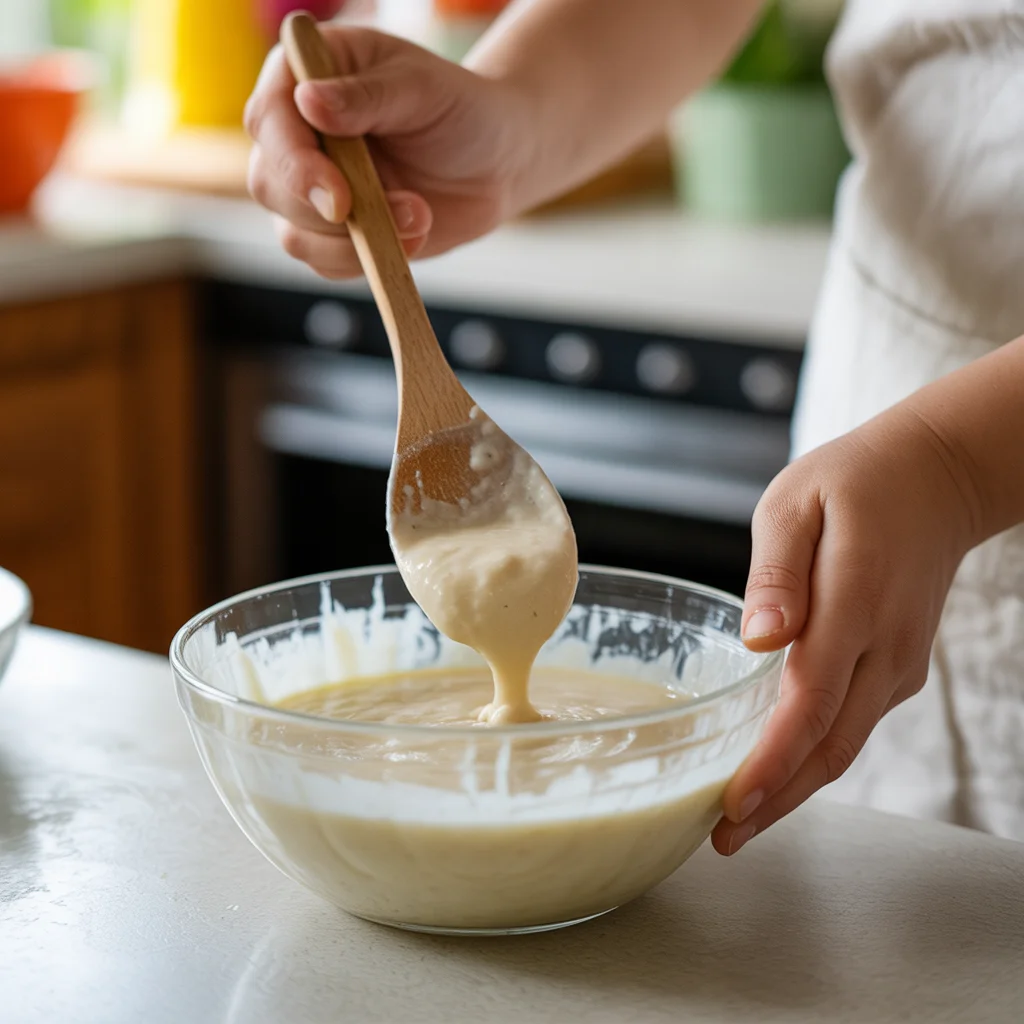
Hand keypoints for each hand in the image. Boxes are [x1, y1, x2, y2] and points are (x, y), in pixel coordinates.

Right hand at [244, 25, 532, 277]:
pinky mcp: (332, 232)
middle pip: (270, 185)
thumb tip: (309, 103)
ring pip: (295, 234)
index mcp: (304, 75)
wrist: (496, 161)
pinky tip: (413, 235)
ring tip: (420, 218)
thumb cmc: (460, 109)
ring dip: (357, 243)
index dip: (294, 164)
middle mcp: (295, 132)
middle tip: (404, 210)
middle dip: (329, 213)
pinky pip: (326, 263)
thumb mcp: (422, 89)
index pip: (268, 120)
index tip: (339, 198)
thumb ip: (366, 97)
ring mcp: (309, 187)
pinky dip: (368, 261)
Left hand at [712, 405, 979, 854]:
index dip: (772, 762)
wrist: (936, 479)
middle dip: (777, 800)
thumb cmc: (853, 484)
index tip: (732, 805)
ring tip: (738, 822)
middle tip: (721, 841)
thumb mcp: (797, 504)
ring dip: (795, 788)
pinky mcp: (898, 667)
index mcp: (854, 602)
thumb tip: (758, 640)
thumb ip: (777, 574)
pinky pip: (854, 724)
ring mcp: (899, 662)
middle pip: (831, 745)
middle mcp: (885, 647)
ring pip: (846, 745)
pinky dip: (815, 757)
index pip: (810, 702)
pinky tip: (776, 771)